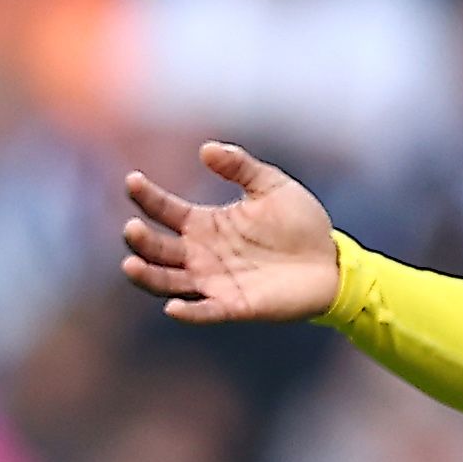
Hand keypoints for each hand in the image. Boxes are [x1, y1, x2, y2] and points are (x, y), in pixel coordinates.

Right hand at [120, 142, 341, 323]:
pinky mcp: (235, 305)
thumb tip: (206, 149)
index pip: (165, 210)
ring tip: (130, 265)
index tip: (133, 180)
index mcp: (205, 224)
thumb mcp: (272, 187)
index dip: (147, 196)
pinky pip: (205, 311)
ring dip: (148, 276)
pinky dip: (188, 312)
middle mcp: (201, 254)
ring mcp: (215, 281)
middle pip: (158, 249)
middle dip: (140, 240)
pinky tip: (173, 308)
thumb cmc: (300, 224)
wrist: (332, 262)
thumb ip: (241, 167)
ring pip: (168, 281)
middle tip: (132, 228)